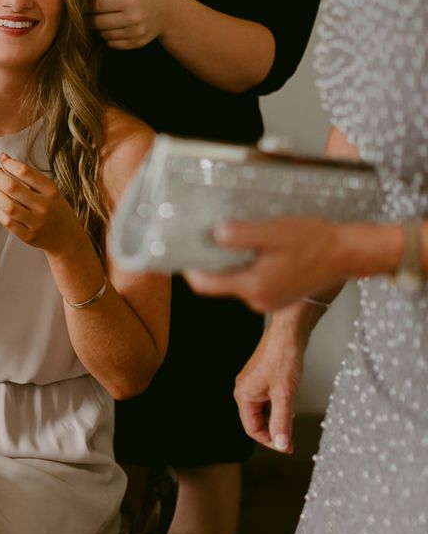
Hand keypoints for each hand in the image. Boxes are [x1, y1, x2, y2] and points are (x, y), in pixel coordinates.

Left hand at [0, 153, 85, 253]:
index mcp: (51, 191)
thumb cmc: (56, 210)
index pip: (25, 171)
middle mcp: (44, 206)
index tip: (4, 162)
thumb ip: (28, 174)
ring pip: (7, 206)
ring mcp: (37, 223)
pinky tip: (1, 206)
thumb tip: (4, 157)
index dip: (9, 164)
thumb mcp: (49, 190)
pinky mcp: (29, 237)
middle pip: (12, 187)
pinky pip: (8, 222)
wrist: (68, 239)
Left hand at [87, 0, 171, 49]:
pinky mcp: (136, 43)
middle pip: (98, 22)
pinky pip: (112, 43)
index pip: (97, 5)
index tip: (81, 6)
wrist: (166, 11)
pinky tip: (111, 29)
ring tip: (100, 21)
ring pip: (104, 35)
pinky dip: (108, 37)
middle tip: (85, 16)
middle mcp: (132, 17)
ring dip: (98, 29)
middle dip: (88, 19)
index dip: (86, 6)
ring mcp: (135, 32)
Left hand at [184, 217, 345, 311]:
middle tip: (208, 238)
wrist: (349, 253)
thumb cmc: (316, 241)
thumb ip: (243, 235)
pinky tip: (257, 250)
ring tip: (236, 240)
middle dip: (212, 262)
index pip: (205, 285)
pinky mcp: (278, 297)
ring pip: (237, 282)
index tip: (184, 250)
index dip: (190, 268)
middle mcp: (258, 300)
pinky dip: (248, 268)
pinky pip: (252, 283)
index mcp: (254, 286)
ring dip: (232, 264)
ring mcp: (268, 301)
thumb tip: (215, 235)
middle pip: (220, 283)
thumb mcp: (275, 231)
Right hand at [234, 320, 303, 452]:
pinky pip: (265, 399)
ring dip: (276, 419)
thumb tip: (282, 445)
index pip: (252, 429)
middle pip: (255, 421)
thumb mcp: (285, 396)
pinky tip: (289, 405)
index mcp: (243, 395)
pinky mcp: (260, 377)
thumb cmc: (284, 359)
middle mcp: (243, 389)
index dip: (270, 441)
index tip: (289, 447)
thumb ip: (282, 423)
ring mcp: (251, 382)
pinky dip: (276, 407)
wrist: (288, 333)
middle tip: (292, 439)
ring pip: (261, 410)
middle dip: (273, 431)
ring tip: (292, 421)